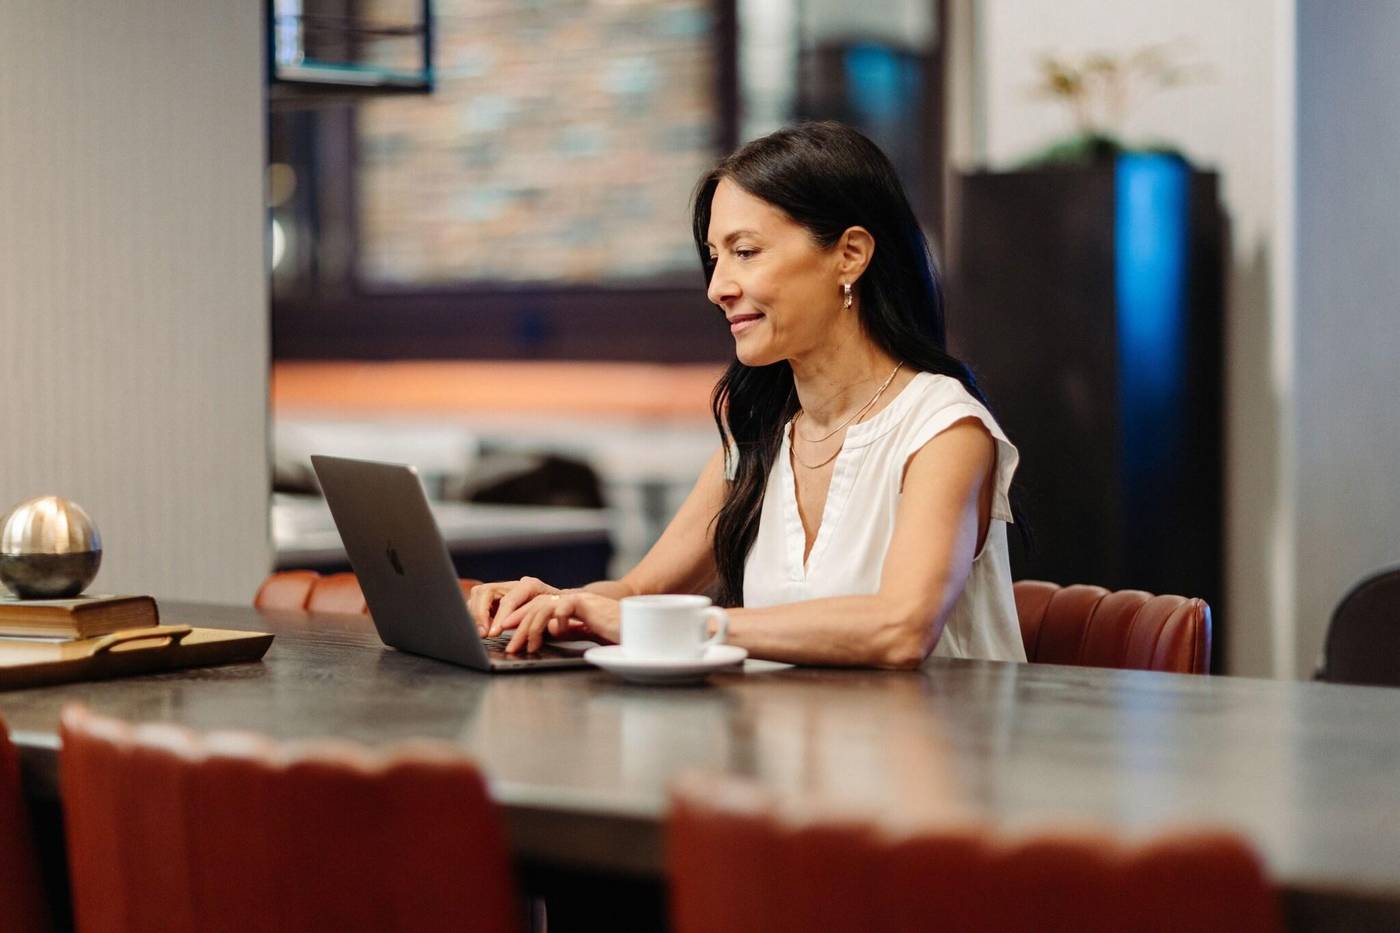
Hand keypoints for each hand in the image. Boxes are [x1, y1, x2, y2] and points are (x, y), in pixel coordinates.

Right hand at [467, 576, 560, 636]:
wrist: (560, 606)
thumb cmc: (559, 612)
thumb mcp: (557, 616)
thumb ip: (550, 620)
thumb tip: (548, 626)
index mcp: (530, 585)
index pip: (509, 599)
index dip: (500, 616)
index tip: (495, 633)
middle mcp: (513, 585)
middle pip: (486, 591)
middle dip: (481, 614)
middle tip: (483, 634)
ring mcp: (502, 590)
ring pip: (478, 595)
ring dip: (475, 615)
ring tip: (480, 633)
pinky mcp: (494, 599)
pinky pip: (476, 603)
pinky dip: (474, 616)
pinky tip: (479, 629)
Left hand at [502, 591, 621, 654]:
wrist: (638, 631)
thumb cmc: (615, 634)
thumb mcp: (585, 633)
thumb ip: (567, 630)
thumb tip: (548, 631)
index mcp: (568, 605)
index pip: (537, 608)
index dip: (520, 620)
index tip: (508, 636)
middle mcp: (571, 599)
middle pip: (535, 606)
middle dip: (518, 625)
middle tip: (509, 644)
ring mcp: (579, 599)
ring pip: (544, 607)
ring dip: (531, 627)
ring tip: (527, 646)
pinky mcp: (588, 603)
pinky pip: (563, 607)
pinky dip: (558, 621)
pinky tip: (559, 633)